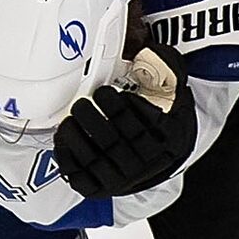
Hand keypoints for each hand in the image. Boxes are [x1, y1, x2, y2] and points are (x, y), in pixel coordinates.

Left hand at [54, 59, 198, 198]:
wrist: (159, 156)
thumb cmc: (161, 117)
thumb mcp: (174, 90)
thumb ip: (166, 67)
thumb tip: (149, 50)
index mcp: (165, 138)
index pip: (140, 124)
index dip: (118, 107)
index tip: (104, 92)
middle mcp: (145, 163)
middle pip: (114, 142)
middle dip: (92, 119)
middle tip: (82, 103)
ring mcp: (123, 178)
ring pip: (94, 160)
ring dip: (76, 137)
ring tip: (70, 120)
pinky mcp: (103, 188)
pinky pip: (81, 178)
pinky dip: (67, 159)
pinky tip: (64, 139)